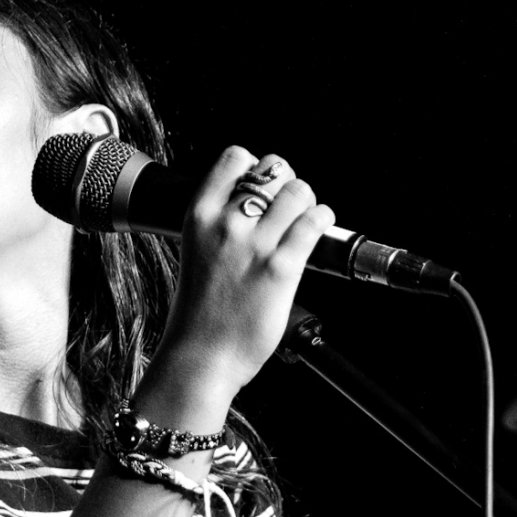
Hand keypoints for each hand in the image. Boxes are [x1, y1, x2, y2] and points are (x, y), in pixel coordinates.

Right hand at [154, 147, 335, 409]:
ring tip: (305, 218)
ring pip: (298, 191)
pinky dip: (322, 219)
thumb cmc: (198, 316)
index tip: (263, 184)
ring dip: (307, 201)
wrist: (200, 358)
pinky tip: (317, 228)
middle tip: (288, 206)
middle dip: (286, 183)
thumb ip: (218, 226)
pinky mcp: (282, 268)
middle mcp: (225, 224)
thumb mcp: (195, 253)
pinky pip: (314, 223)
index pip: (235, 158)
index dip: (256, 166)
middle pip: (273, 169)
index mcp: (198, 216)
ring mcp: (255, 245)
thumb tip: (250, 206)